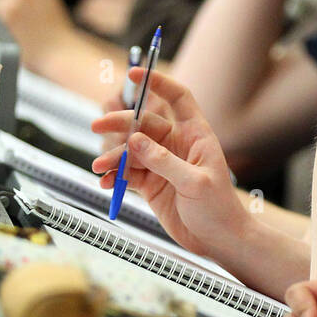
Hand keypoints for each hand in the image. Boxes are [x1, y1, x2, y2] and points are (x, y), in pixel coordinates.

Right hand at [91, 68, 247, 258]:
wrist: (217, 241)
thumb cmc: (218, 209)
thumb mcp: (195, 183)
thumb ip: (164, 161)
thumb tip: (134, 140)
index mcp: (195, 134)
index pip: (178, 98)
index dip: (158, 82)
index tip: (135, 74)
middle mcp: (176, 144)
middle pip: (143, 123)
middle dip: (120, 123)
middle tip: (97, 126)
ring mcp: (161, 163)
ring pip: (130, 150)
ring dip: (112, 156)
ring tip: (99, 168)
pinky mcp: (150, 183)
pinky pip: (126, 172)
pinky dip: (113, 176)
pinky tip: (105, 183)